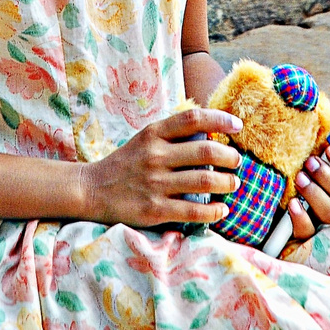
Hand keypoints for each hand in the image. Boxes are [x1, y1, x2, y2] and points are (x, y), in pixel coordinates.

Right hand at [82, 107, 242, 227]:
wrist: (92, 190)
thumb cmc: (125, 163)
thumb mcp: (144, 139)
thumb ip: (172, 134)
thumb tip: (211, 131)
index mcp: (153, 133)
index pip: (193, 118)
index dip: (220, 118)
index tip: (238, 125)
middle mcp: (155, 156)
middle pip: (205, 151)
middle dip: (229, 156)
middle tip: (237, 161)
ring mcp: (155, 184)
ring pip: (204, 181)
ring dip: (227, 183)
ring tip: (234, 183)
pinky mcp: (154, 210)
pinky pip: (193, 211)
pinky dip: (214, 211)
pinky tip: (222, 209)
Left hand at [287, 139, 329, 240]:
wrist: (257, 190)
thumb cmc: (284, 161)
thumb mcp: (301, 143)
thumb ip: (319, 132)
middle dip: (328, 176)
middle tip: (309, 162)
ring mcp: (319, 216)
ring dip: (316, 194)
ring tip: (299, 178)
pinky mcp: (302, 231)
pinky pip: (308, 230)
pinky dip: (301, 217)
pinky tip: (292, 203)